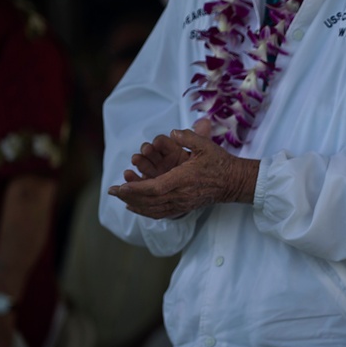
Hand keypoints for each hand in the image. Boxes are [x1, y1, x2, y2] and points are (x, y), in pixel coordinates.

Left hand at [108, 128, 257, 218]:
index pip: (155, 188)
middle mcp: (181, 195)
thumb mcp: (206, 145)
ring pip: (153, 209)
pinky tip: (136, 207)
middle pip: (149, 201)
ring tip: (120, 198)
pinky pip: (161, 213)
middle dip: (129, 196)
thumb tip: (172, 132)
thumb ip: (188, 137)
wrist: (234, 182)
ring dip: (135, 204)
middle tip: (112, 191)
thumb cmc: (220, 162)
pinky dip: (145, 212)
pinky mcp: (184, 207)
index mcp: (183, 179)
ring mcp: (182, 203)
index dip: (136, 189)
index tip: (121, 186)